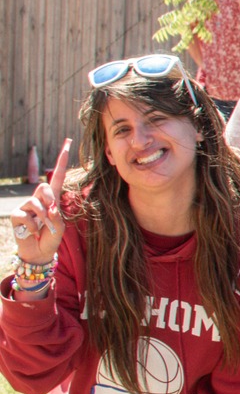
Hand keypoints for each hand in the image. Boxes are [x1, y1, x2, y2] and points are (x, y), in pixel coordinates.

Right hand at [11, 138, 69, 266]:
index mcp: (52, 198)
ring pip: (36, 203)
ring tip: (44, 228)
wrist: (39, 252)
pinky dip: (34, 227)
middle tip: (51, 215)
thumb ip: (56, 214)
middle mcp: (38, 198)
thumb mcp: (59, 225)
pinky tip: (33, 232)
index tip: (68, 142)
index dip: (62, 159)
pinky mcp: (16, 215)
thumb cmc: (51, 237)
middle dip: (50, 200)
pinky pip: (27, 216)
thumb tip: (49, 206)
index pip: (57, 175)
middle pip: (44, 187)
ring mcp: (26, 206)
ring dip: (44, 218)